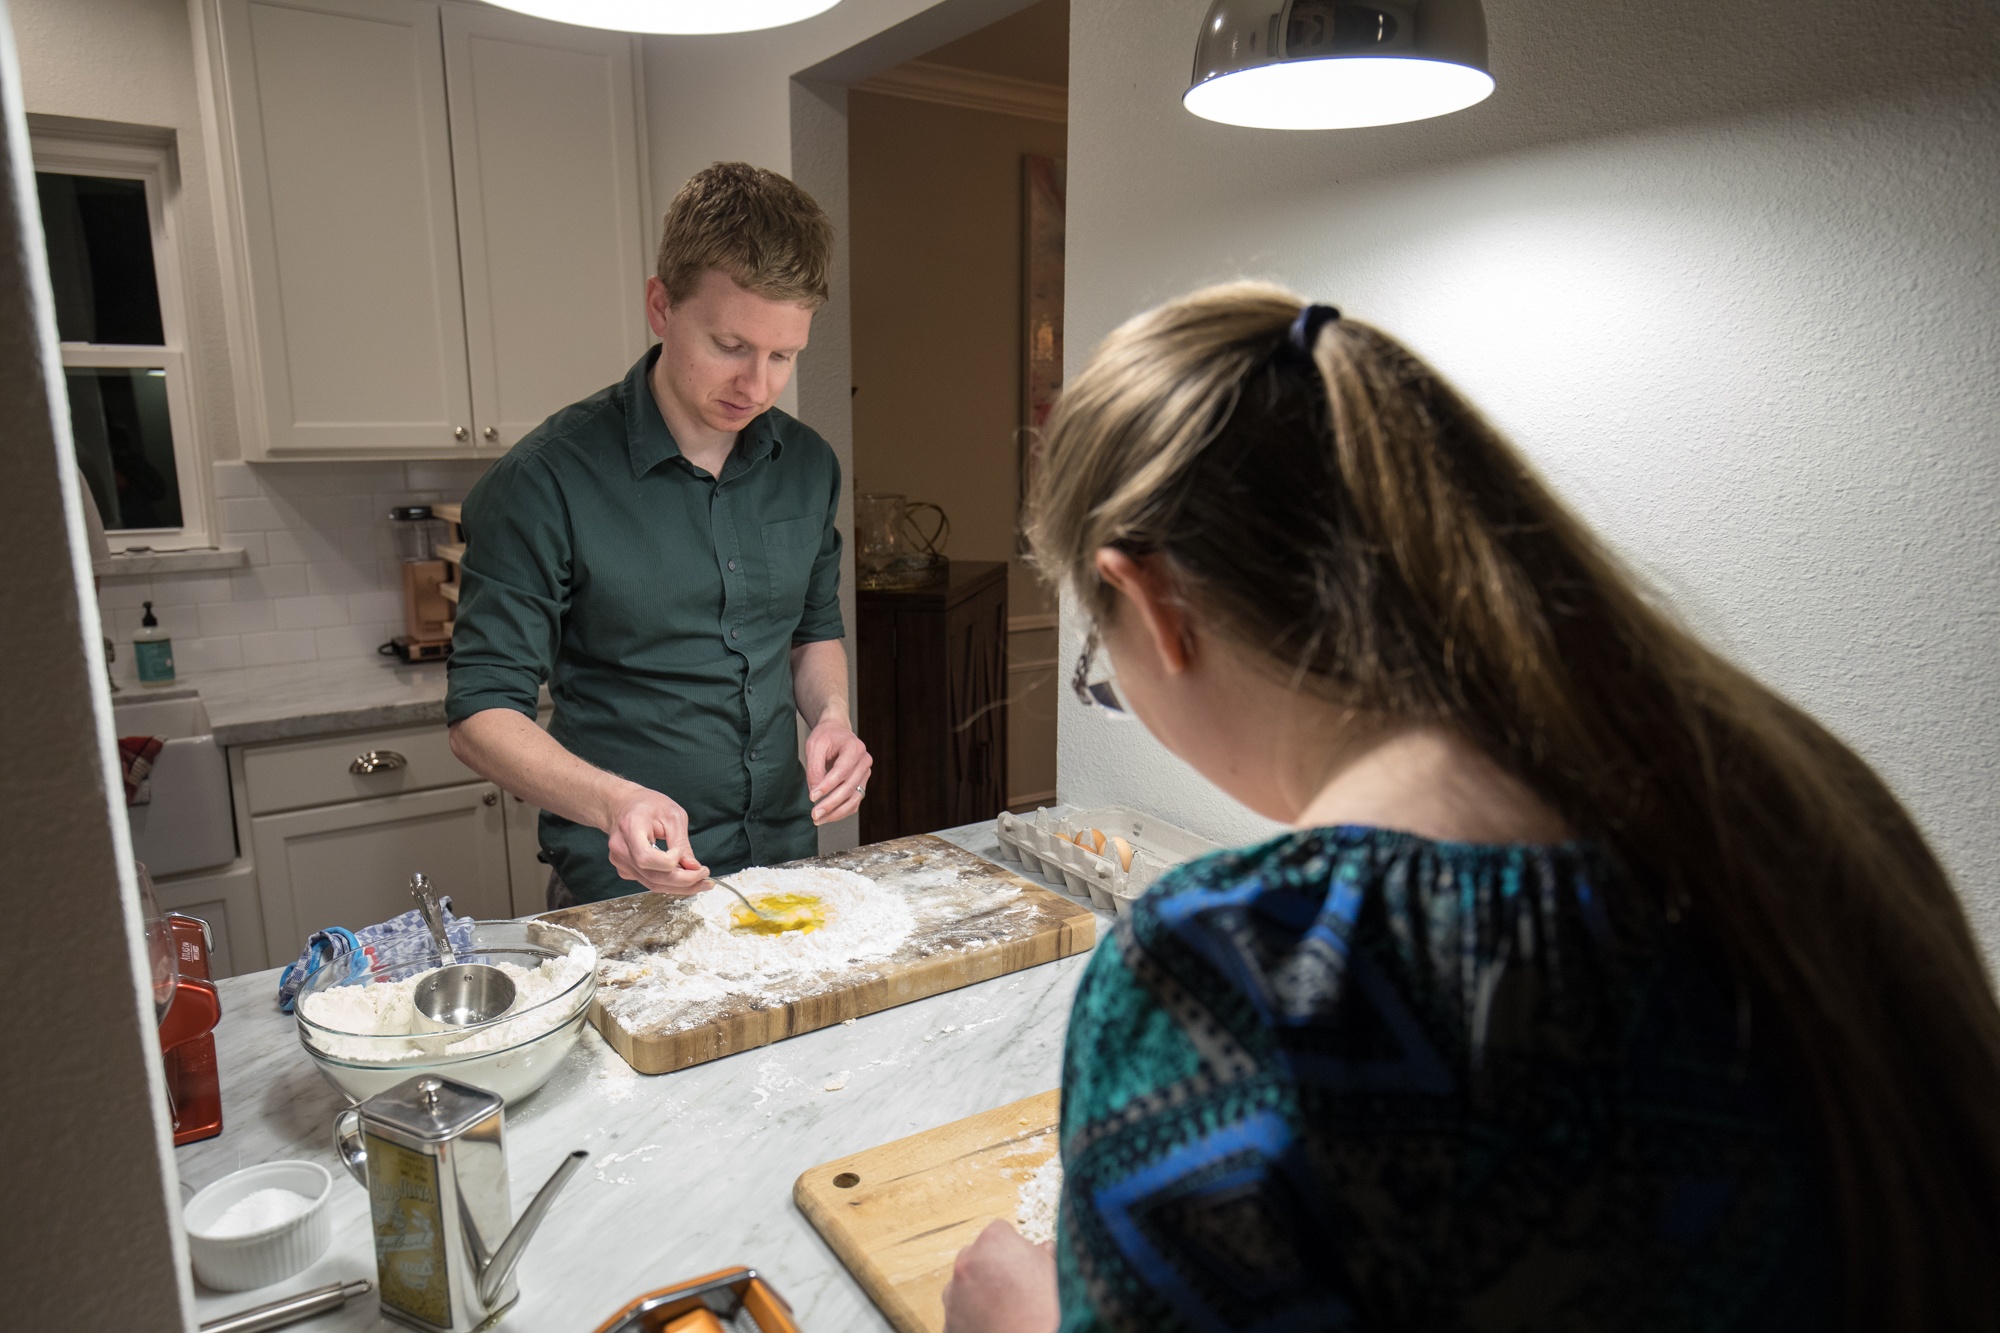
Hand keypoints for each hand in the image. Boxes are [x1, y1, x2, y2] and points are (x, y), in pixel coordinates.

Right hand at [601, 784, 709, 893]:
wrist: (624, 805)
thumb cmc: (647, 805)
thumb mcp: (672, 815)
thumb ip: (682, 842)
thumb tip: (693, 867)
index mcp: (630, 828)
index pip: (647, 858)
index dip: (670, 861)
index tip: (683, 852)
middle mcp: (621, 848)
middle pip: (652, 877)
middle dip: (683, 881)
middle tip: (704, 877)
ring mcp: (620, 861)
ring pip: (652, 884)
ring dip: (679, 886)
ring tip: (700, 880)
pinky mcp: (625, 869)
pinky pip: (649, 882)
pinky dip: (668, 883)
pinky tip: (682, 876)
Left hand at [803, 715, 871, 825]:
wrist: (837, 732)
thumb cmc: (826, 736)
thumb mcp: (815, 746)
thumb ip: (814, 768)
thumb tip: (815, 791)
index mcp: (855, 748)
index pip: (842, 772)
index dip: (827, 786)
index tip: (812, 797)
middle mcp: (864, 762)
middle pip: (849, 788)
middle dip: (830, 804)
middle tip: (814, 814)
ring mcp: (865, 774)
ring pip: (854, 799)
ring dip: (836, 813)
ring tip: (818, 819)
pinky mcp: (861, 784)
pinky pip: (854, 802)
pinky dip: (841, 812)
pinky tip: (827, 816)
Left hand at [941, 1221, 1058, 1332]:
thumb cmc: (1046, 1313)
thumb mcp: (1056, 1275)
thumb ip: (1045, 1256)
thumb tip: (1045, 1251)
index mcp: (994, 1241)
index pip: (1001, 1232)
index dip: (1016, 1249)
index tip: (1025, 1264)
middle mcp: (966, 1262)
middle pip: (978, 1255)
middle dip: (993, 1268)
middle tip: (1017, 1289)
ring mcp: (953, 1294)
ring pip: (966, 1286)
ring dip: (980, 1294)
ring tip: (1008, 1313)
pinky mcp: (948, 1324)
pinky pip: (960, 1315)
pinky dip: (973, 1320)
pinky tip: (997, 1328)